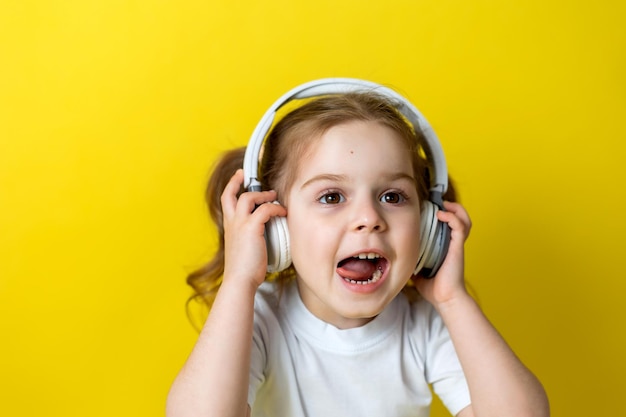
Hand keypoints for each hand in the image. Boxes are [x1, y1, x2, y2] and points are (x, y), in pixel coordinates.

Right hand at [220, 169, 286, 289]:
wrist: (240, 280)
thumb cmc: (245, 270)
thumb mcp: (245, 249)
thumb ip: (251, 238)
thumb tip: (267, 235)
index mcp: (229, 227)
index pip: (226, 201)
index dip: (231, 187)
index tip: (238, 177)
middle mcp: (232, 223)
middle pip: (231, 195)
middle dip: (238, 181)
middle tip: (247, 175)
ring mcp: (240, 224)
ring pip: (248, 198)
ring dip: (263, 195)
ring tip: (273, 196)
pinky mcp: (251, 228)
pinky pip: (265, 210)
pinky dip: (275, 208)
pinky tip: (283, 213)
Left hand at [413, 201, 471, 308]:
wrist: (444, 299)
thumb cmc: (433, 288)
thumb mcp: (417, 270)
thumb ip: (410, 260)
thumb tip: (394, 258)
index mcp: (445, 246)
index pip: (449, 225)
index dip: (444, 214)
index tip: (431, 208)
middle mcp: (453, 243)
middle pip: (460, 218)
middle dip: (452, 207)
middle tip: (439, 203)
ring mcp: (456, 245)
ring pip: (464, 219)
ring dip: (455, 209)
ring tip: (444, 205)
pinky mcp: (457, 247)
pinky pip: (460, 226)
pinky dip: (452, 217)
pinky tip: (442, 215)